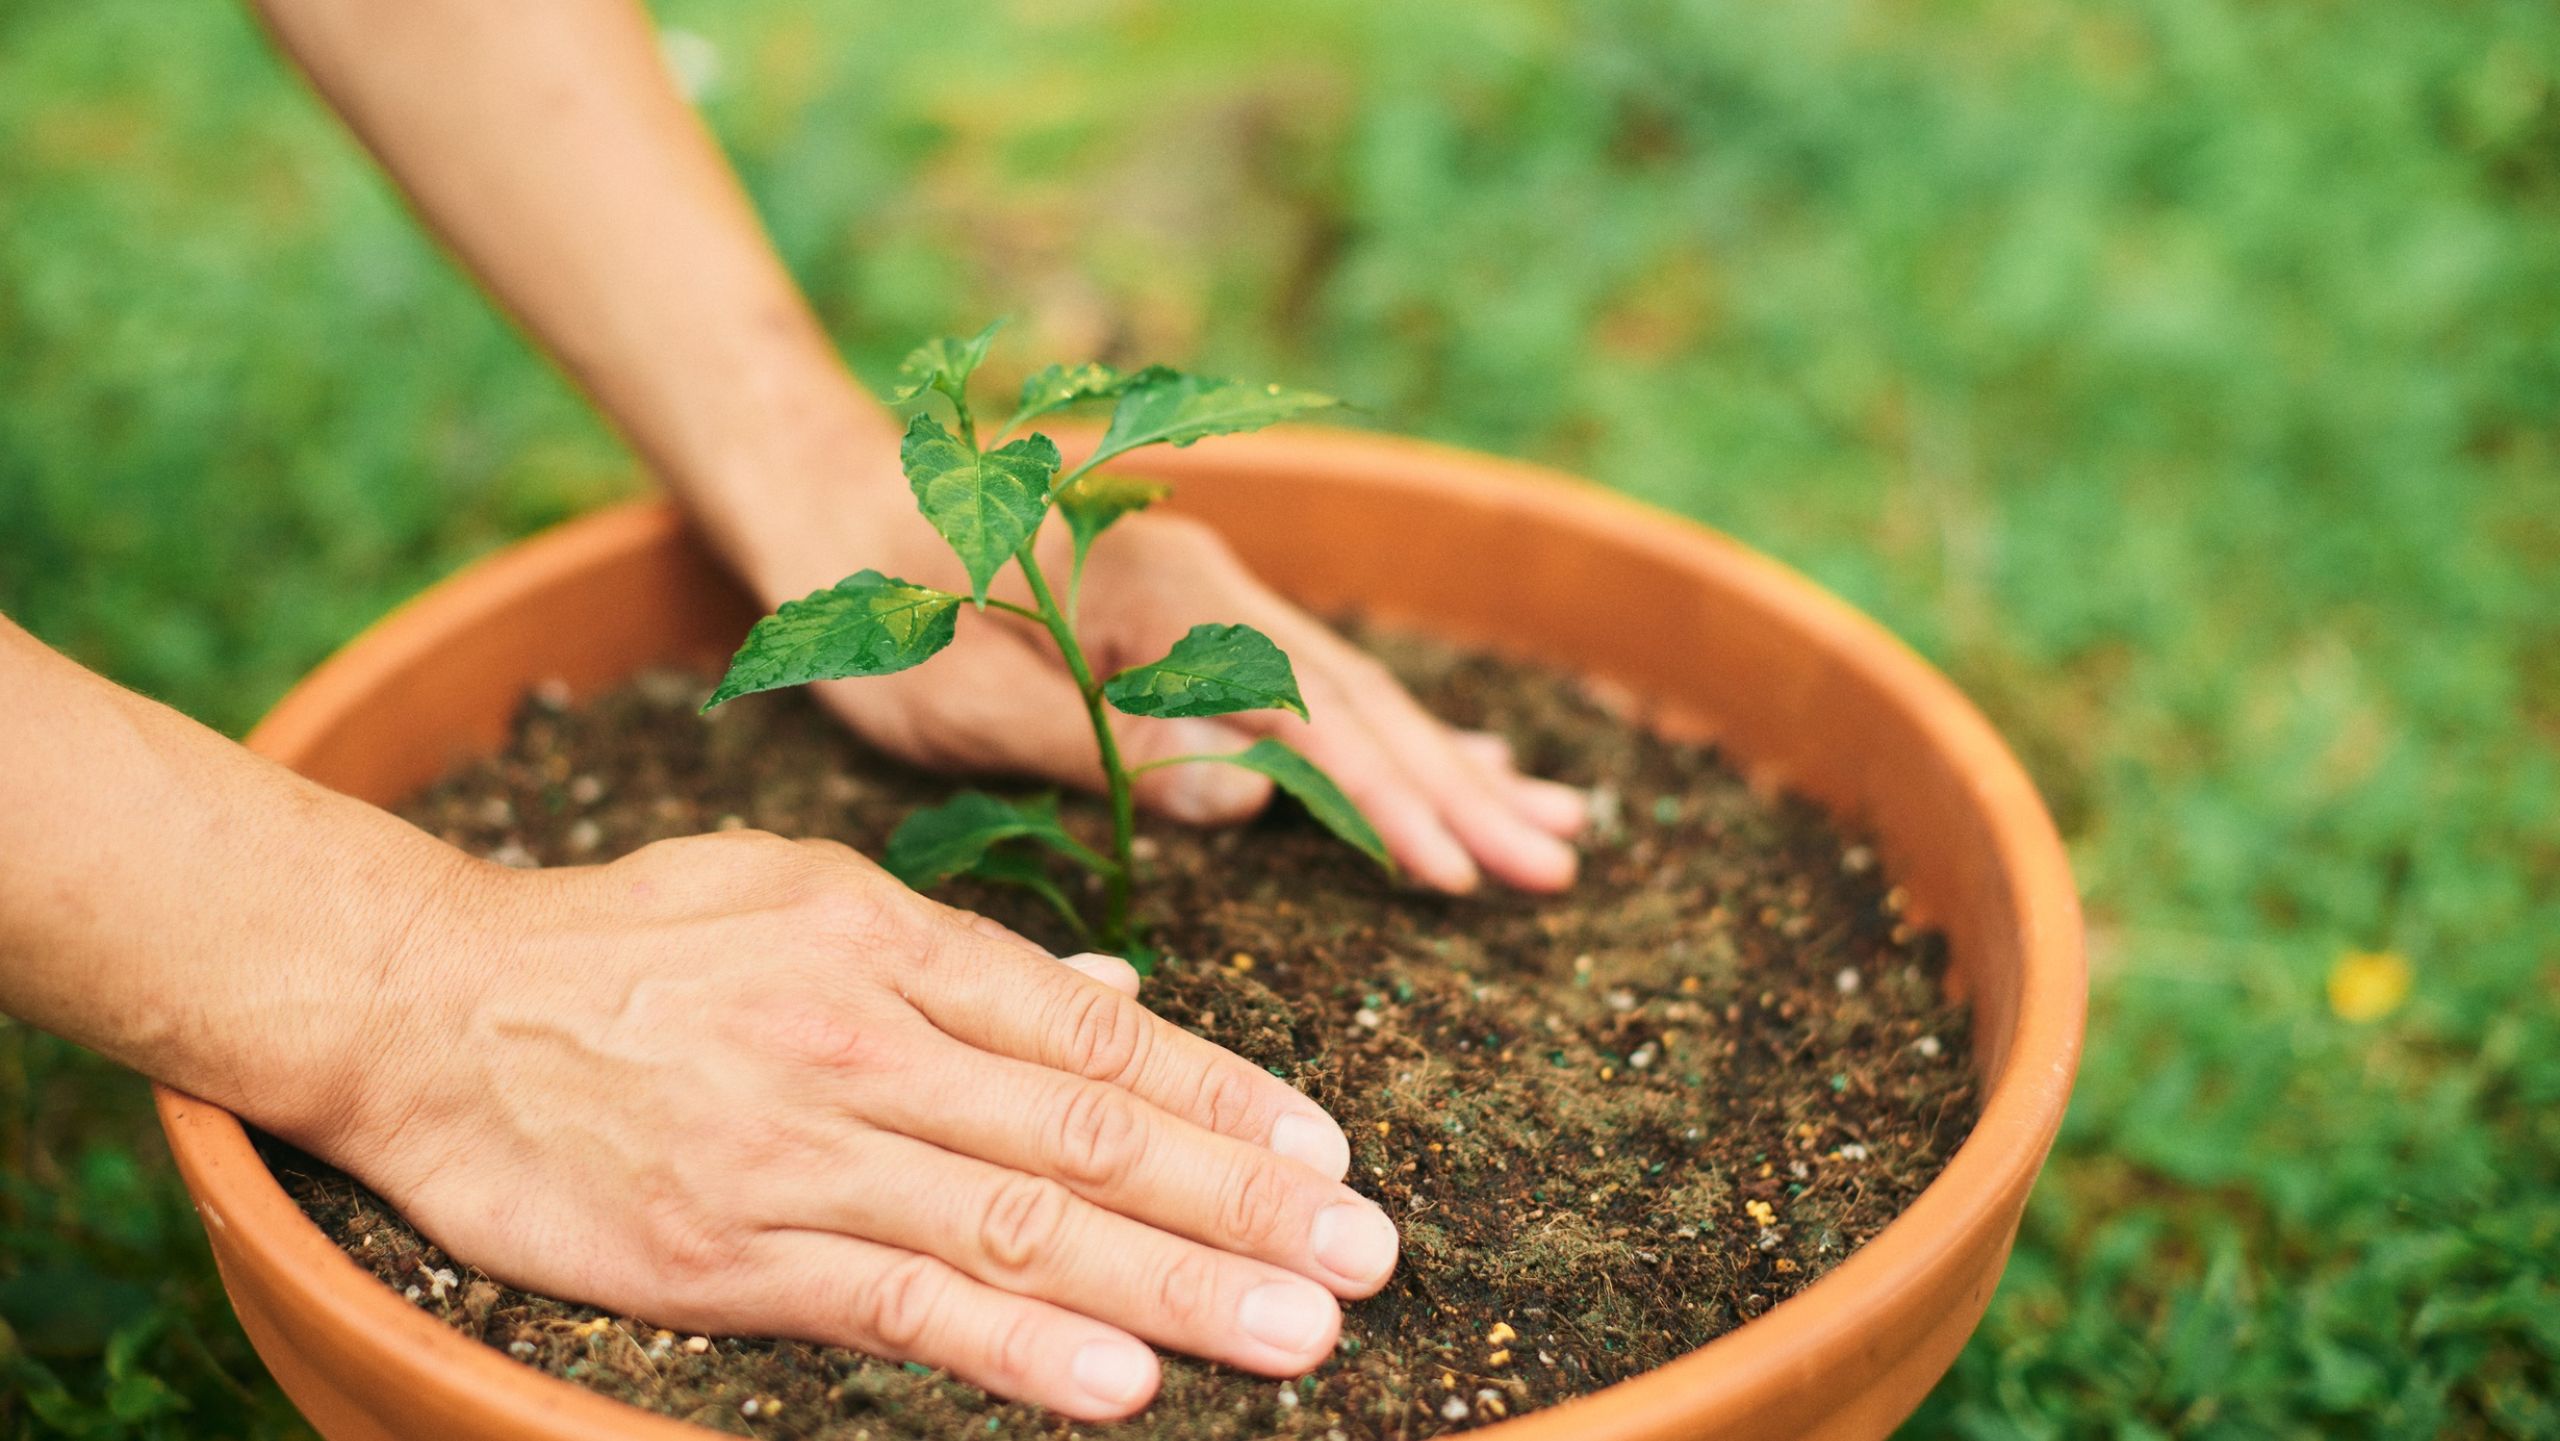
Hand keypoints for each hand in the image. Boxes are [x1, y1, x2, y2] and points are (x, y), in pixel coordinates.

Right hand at [335, 833, 1393, 1419]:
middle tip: (1366, 1254)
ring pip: (1022, 1223)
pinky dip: (1016, 1347)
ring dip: (1174, 1285)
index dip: (1224, 1096)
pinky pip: (896, 1301)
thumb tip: (1118, 995)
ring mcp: (800, 1148)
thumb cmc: (629, 942)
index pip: (1097, 1032)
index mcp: (891, 942)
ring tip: (1298, 1328)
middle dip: (1242, 1200)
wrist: (426, 1001)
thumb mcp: (801, 894)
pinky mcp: (726, 1249)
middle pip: (1089, 1132)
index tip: (1327, 1150)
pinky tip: (1119, 1382)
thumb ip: (964, 957)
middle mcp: (867, 1040)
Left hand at [773, 491, 1587, 894]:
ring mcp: (1212, 599)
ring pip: (1355, 692)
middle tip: (1558, 865)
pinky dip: (1397, 732)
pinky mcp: (1198, 621)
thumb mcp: (954, 694)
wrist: (831, 496)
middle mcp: (1209, 587)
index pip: (1304, 714)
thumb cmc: (872, 604)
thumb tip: (1251, 796)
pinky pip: (1319, 684)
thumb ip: (1099, 744)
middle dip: (1460, 790)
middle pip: (1360, 699)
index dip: (1387, 799)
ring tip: (1555, 826)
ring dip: (1452, 763)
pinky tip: (1461, 762)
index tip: (1462, 871)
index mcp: (1158, 599)